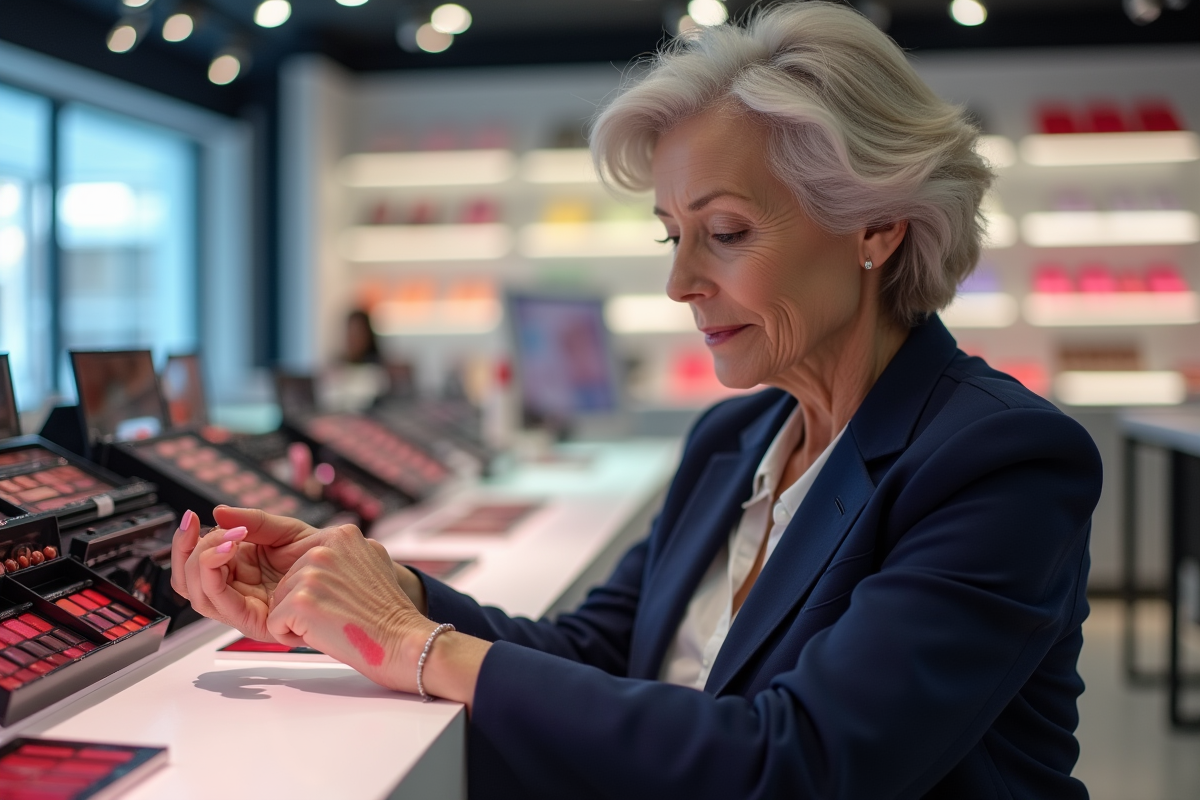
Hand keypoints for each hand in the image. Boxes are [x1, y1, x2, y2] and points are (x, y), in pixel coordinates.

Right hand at [171, 506, 327, 641]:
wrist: (351, 577)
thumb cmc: (323, 559)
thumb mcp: (285, 531)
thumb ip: (252, 521)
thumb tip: (217, 511)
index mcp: (240, 570)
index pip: (196, 564)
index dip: (185, 542)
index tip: (191, 517)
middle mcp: (237, 591)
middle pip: (188, 581)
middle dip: (188, 551)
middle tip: (203, 527)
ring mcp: (244, 608)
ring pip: (198, 593)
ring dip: (202, 560)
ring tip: (225, 538)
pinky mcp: (254, 623)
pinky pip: (220, 604)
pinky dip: (215, 574)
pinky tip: (229, 549)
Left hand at [264, 525, 435, 691]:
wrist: (402, 641)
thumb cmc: (387, 614)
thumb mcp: (373, 561)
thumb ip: (347, 553)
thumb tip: (325, 551)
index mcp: (342, 535)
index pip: (304, 562)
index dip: (319, 589)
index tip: (343, 599)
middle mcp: (325, 548)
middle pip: (288, 581)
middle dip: (307, 603)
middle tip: (340, 613)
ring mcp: (312, 574)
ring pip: (280, 602)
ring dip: (300, 620)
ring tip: (334, 622)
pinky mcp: (300, 602)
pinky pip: (275, 623)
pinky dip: (292, 636)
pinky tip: (323, 634)